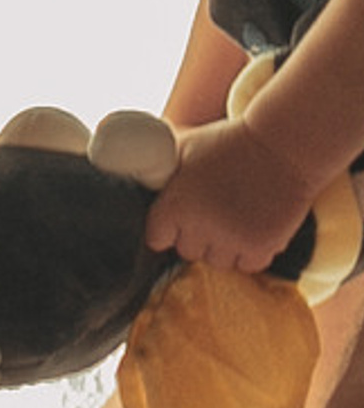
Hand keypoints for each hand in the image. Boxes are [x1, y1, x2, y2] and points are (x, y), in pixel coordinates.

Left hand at [145, 113, 319, 272]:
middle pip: (188, 251)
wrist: (285, 144)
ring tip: (238, 216)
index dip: (169, 227)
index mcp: (174, 205)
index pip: (157, 238)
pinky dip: (252, 252)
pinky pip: (248, 265)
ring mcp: (231, 240)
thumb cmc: (231, 142)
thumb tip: (123, 161)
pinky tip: (256, 225)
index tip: (182, 216)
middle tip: (216, 210)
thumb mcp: (186, 145)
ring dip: (225, 246)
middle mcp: (199, 227)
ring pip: (218, 261)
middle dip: (198, 236)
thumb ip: (157, 165)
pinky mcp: (261, 247)